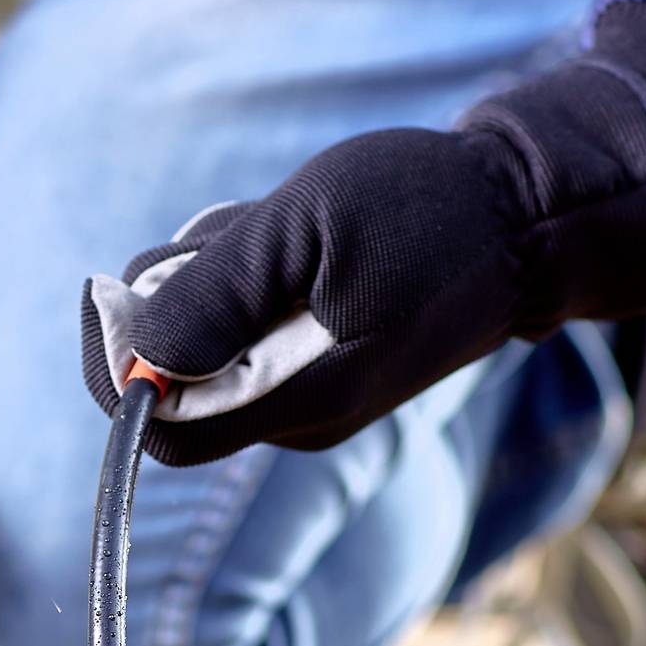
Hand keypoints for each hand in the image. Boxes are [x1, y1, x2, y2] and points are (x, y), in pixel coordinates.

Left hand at [80, 61, 645, 465]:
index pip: (160, 432)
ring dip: (210, 275)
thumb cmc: (430, 213)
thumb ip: (218, 293)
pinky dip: (245, 275)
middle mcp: (298, 416)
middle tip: (225, 236)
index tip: (115, 292)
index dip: (117, 368)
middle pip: (172, 386)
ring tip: (274, 226)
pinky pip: (247, 328)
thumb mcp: (308, 228)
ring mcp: (312, 391)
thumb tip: (137, 355)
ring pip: (207, 346)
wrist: (530, 219)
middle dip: (170, 303)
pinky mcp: (322, 358)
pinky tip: (291, 235)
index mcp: (299, 401)